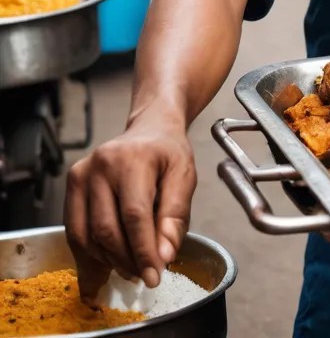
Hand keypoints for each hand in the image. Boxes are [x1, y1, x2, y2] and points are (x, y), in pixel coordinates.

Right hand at [65, 115, 196, 298]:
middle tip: (144, 276)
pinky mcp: (72, 184)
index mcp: (133, 159)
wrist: (150, 127)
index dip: (143, 251)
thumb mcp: (184, 175)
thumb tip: (164, 256)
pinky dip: (90, 254)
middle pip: (107, 229)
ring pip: (86, 235)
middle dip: (126, 260)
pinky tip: (107, 264)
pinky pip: (75, 230)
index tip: (154, 276)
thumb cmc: (168, 151)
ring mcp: (81, 174)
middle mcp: (101, 166)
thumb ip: (176, 215)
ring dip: (107, 261)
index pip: (134, 215)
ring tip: (130, 269)